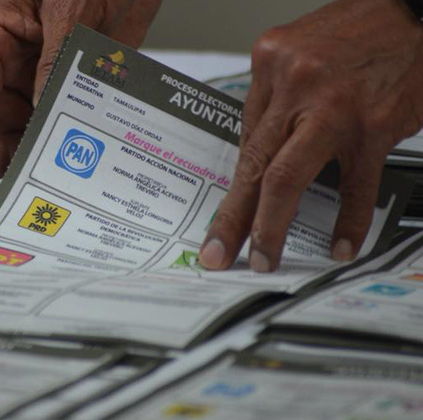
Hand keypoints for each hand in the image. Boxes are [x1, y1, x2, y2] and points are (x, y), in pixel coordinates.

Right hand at [0, 0, 161, 177]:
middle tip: (31, 174)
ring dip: (43, 140)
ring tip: (58, 165)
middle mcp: (14, 51)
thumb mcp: (68, 5)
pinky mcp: (75, 70)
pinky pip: (67, 107)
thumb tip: (43, 110)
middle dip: (11, 144)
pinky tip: (84, 144)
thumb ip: (54, 58)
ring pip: (31, 116)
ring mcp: (44, 62)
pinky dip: (73, 127)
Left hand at [199, 0, 422, 271]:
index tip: (222, 217)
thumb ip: (280, 98)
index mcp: (271, 64)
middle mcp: (294, 85)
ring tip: (263, 257)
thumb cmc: (358, 31)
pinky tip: (341, 245)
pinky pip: (354, 186)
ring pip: (286, 179)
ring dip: (271, 227)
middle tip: (218, 253)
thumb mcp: (300, 52)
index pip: (244, 139)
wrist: (413, 9)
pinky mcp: (372, 129)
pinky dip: (348, 221)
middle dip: (232, 218)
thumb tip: (267, 148)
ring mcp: (332, 109)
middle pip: (252, 163)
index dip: (234, 186)